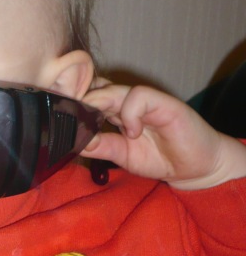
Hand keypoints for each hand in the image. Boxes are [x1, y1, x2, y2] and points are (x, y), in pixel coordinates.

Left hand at [82, 82, 245, 189]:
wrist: (195, 167)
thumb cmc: (160, 158)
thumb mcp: (122, 156)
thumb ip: (101, 146)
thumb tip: (75, 140)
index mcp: (116, 112)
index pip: (90, 96)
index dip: (74, 101)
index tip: (60, 116)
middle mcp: (128, 102)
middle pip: (96, 89)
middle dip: (78, 100)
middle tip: (67, 114)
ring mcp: (146, 101)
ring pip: (113, 90)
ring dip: (98, 103)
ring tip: (95, 122)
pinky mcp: (164, 103)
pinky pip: (138, 97)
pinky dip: (130, 114)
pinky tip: (133, 132)